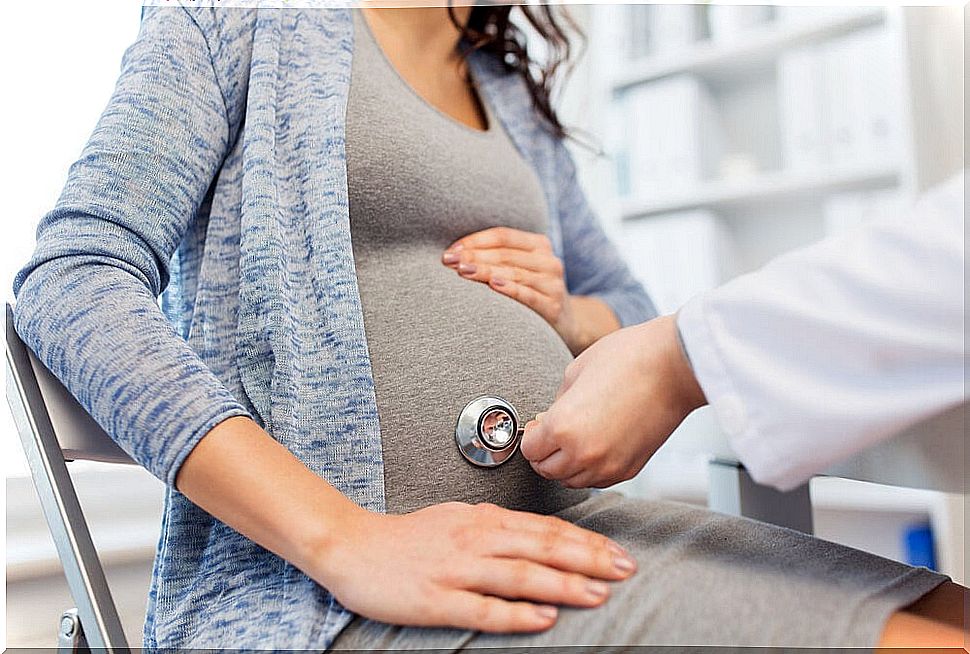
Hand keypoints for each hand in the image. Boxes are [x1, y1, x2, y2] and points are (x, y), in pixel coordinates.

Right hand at [318, 501, 637, 632]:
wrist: (353, 546)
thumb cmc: (408, 537)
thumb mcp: (458, 518)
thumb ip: (497, 526)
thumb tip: (538, 534)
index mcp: (482, 519)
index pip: (545, 528)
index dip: (585, 541)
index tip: (617, 553)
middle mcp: (474, 540)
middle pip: (541, 548)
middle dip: (587, 559)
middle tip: (624, 570)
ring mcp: (456, 570)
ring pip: (519, 575)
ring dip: (562, 584)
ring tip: (597, 593)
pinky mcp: (437, 600)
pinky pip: (482, 609)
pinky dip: (516, 614)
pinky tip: (543, 618)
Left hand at [442, 227, 612, 354]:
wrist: (564, 324)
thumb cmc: (530, 292)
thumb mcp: (521, 270)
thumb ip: (497, 258)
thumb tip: (454, 252)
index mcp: (539, 245)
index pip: (503, 236)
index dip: (475, 241)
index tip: (451, 250)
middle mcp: (549, 261)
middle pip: (505, 254)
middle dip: (474, 256)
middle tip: (448, 261)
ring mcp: (552, 283)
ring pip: (514, 272)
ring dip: (485, 271)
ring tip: (462, 271)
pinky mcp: (553, 306)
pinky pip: (528, 294)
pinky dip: (510, 289)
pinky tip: (493, 285)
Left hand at [520, 315, 706, 487]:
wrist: (674, 366)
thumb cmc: (628, 358)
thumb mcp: (575, 372)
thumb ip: (555, 404)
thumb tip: (546, 422)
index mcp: (563, 427)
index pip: (529, 450)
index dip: (531, 436)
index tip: (537, 426)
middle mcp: (584, 453)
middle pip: (546, 470)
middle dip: (544, 453)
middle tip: (550, 434)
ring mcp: (608, 466)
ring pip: (571, 481)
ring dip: (565, 465)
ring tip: (573, 439)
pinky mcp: (629, 469)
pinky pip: (597, 480)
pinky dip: (589, 469)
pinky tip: (594, 445)